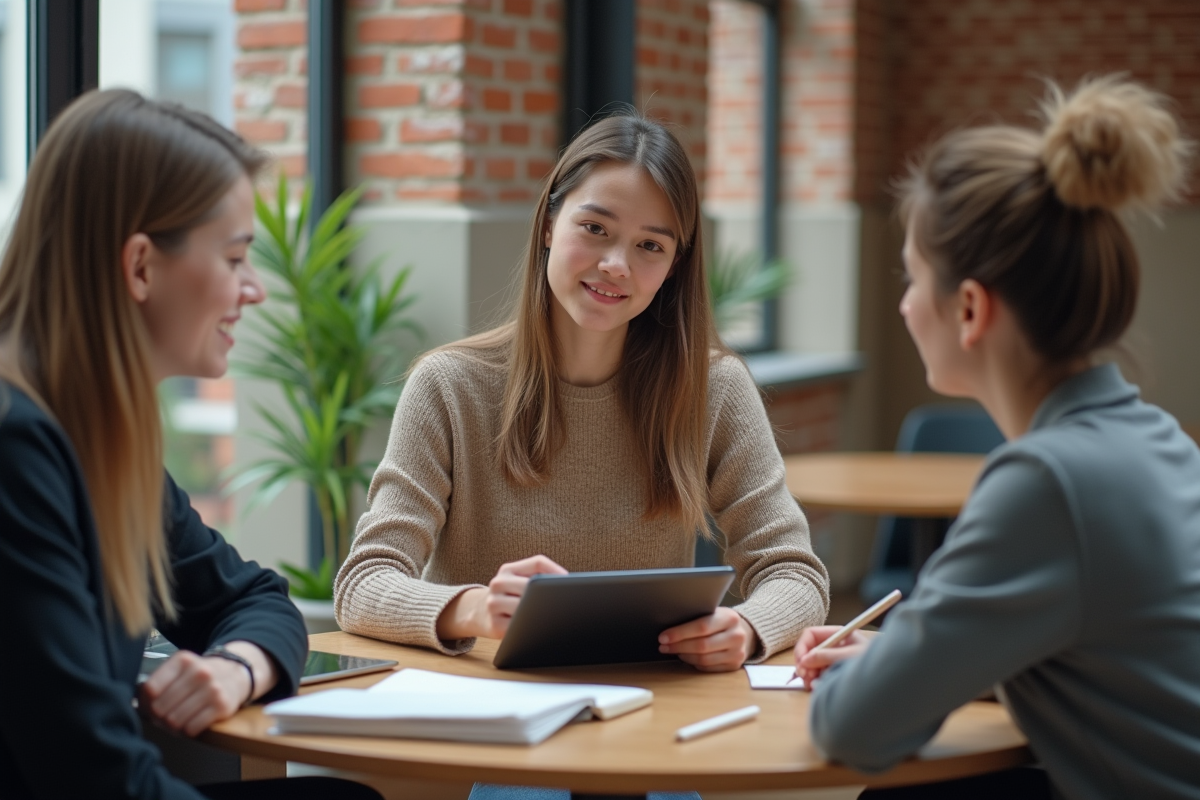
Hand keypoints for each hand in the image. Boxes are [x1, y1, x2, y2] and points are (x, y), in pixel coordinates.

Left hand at [139, 641, 275, 735]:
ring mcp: (212, 689)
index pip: (150, 689)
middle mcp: (199, 672)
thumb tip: (134, 706)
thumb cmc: (200, 677)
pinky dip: (187, 730)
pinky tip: (190, 723)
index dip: (144, 703)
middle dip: (157, 717)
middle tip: (162, 717)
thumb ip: (158, 682)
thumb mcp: (181, 669)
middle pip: (160, 708)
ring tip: (175, 721)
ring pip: (174, 721)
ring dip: (171, 726)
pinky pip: (191, 729)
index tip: (148, 706)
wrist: (235, 675)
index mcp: (183, 660)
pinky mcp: (222, 706)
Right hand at [437, 555, 568, 639]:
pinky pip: (519, 626)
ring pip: (526, 607)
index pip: (538, 563)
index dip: (557, 571)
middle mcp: (498, 583)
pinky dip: (532, 626)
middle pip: (532, 585)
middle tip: (568, 601)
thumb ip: (538, 577)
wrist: (479, 613)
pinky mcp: (494, 625)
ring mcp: (493, 604)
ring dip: (542, 612)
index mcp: (507, 570)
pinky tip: (540, 628)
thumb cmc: (509, 596)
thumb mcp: (517, 581)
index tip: (570, 582)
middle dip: (551, 595)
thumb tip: (568, 584)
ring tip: (556, 615)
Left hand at [658, 608, 757, 671]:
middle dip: (678, 646)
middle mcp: (736, 636)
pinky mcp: (734, 666)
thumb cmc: (722, 621)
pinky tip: (686, 657)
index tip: (663, 636)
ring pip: (703, 659)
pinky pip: (708, 668)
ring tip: (673, 650)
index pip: (701, 627)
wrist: (746, 632)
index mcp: (730, 618)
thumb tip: (669, 625)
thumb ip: (698, 617)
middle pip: (701, 646)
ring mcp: (737, 653)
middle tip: (663, 645)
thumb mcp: (714, 612)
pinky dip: (694, 663)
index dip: (680, 633)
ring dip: (684, 656)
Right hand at [792, 626, 873, 688]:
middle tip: (804, 675)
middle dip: (804, 662)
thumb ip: (827, 656)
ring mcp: (833, 659)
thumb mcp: (849, 656)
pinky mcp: (833, 673)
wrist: (889, 680)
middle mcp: (833, 645)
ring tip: (810, 683)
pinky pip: (817, 674)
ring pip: (810, 664)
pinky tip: (816, 685)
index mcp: (838, 635)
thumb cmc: (874, 662)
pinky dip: (813, 680)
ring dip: (807, 673)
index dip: (803, 646)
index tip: (801, 661)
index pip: (811, 634)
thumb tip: (806, 660)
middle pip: (808, 650)